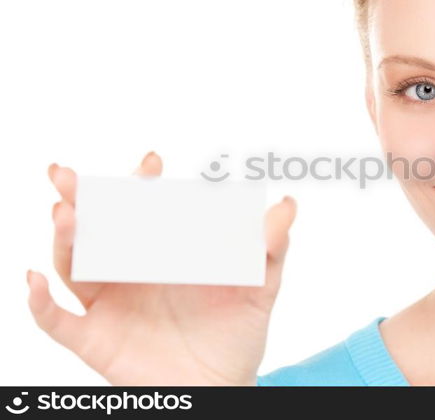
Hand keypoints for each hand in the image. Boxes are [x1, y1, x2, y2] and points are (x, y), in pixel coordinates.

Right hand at [27, 151, 295, 384]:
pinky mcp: (95, 339)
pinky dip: (38, 302)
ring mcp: (109, 303)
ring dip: (63, 239)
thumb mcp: (258, 289)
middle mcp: (130, 271)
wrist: (223, 387)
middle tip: (70, 176)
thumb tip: (287, 205)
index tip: (150, 163)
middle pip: (96, 228)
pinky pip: (56, 320)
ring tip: (65, 216)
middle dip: (81, 199)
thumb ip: (270, 249)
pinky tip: (33, 279)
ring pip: (72, 265)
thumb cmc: (236, 334)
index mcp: (163, 252)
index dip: (142, 185)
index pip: (144, 210)